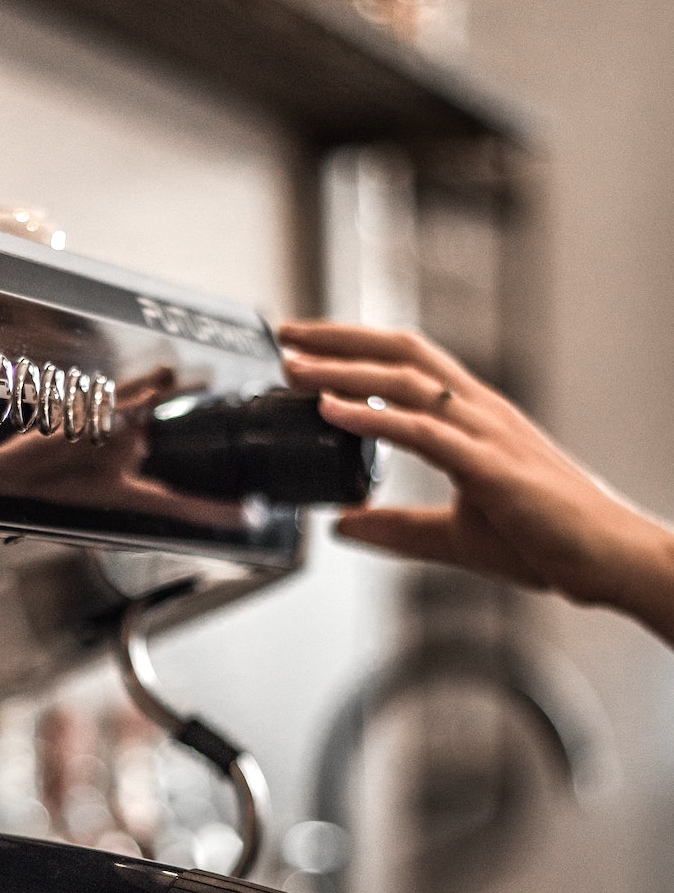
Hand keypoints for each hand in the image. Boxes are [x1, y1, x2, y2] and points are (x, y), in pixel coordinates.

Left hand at [279, 320, 673, 641]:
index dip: (355, 346)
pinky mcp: (490, 466)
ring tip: (294, 368)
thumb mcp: (455, 536)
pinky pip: (422, 430)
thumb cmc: (549, 541)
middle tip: (285, 333)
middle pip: (402, 349)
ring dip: (342, 370)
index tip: (307, 346)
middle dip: (338, 337)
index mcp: (475, 418)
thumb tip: (343, 526)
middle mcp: (480, 412)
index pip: (409, 361)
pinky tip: (332, 410)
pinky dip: (371, 415)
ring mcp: (486, 433)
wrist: (608, 559)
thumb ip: (397, 529)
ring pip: (405, 380)